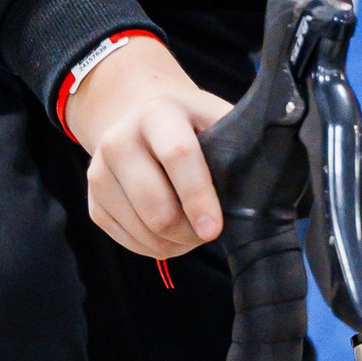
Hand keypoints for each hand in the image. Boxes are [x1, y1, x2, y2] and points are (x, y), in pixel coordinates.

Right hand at [62, 37, 227, 259]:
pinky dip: (156, 246)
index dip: (198, 197)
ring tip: (192, 228)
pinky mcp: (92, 201)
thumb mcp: (215, 117)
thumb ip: (239, 144)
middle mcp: (119, 140)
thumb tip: (269, 189)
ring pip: (143, 231)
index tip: (215, 229)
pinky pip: (128, 242)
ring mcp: (98, 172)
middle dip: (189, 231)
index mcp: (159, 114)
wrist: (135, 114)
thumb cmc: (189, 123)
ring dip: (175, 242)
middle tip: (210, 230)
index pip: (178, 156)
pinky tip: (169, 231)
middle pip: (156, 207)